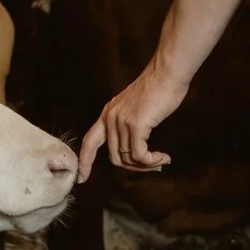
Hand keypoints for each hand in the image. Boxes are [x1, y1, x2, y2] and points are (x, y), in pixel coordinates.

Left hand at [77, 58, 191, 180]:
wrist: (167, 73)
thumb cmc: (157, 88)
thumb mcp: (135, 107)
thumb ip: (129, 124)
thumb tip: (135, 147)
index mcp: (108, 113)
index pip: (89, 141)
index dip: (85, 160)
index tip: (83, 176)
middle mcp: (111, 118)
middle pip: (115, 156)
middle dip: (134, 167)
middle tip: (153, 165)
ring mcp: (121, 122)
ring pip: (128, 158)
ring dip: (147, 164)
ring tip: (162, 160)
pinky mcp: (136, 125)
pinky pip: (140, 155)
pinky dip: (151, 161)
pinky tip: (163, 157)